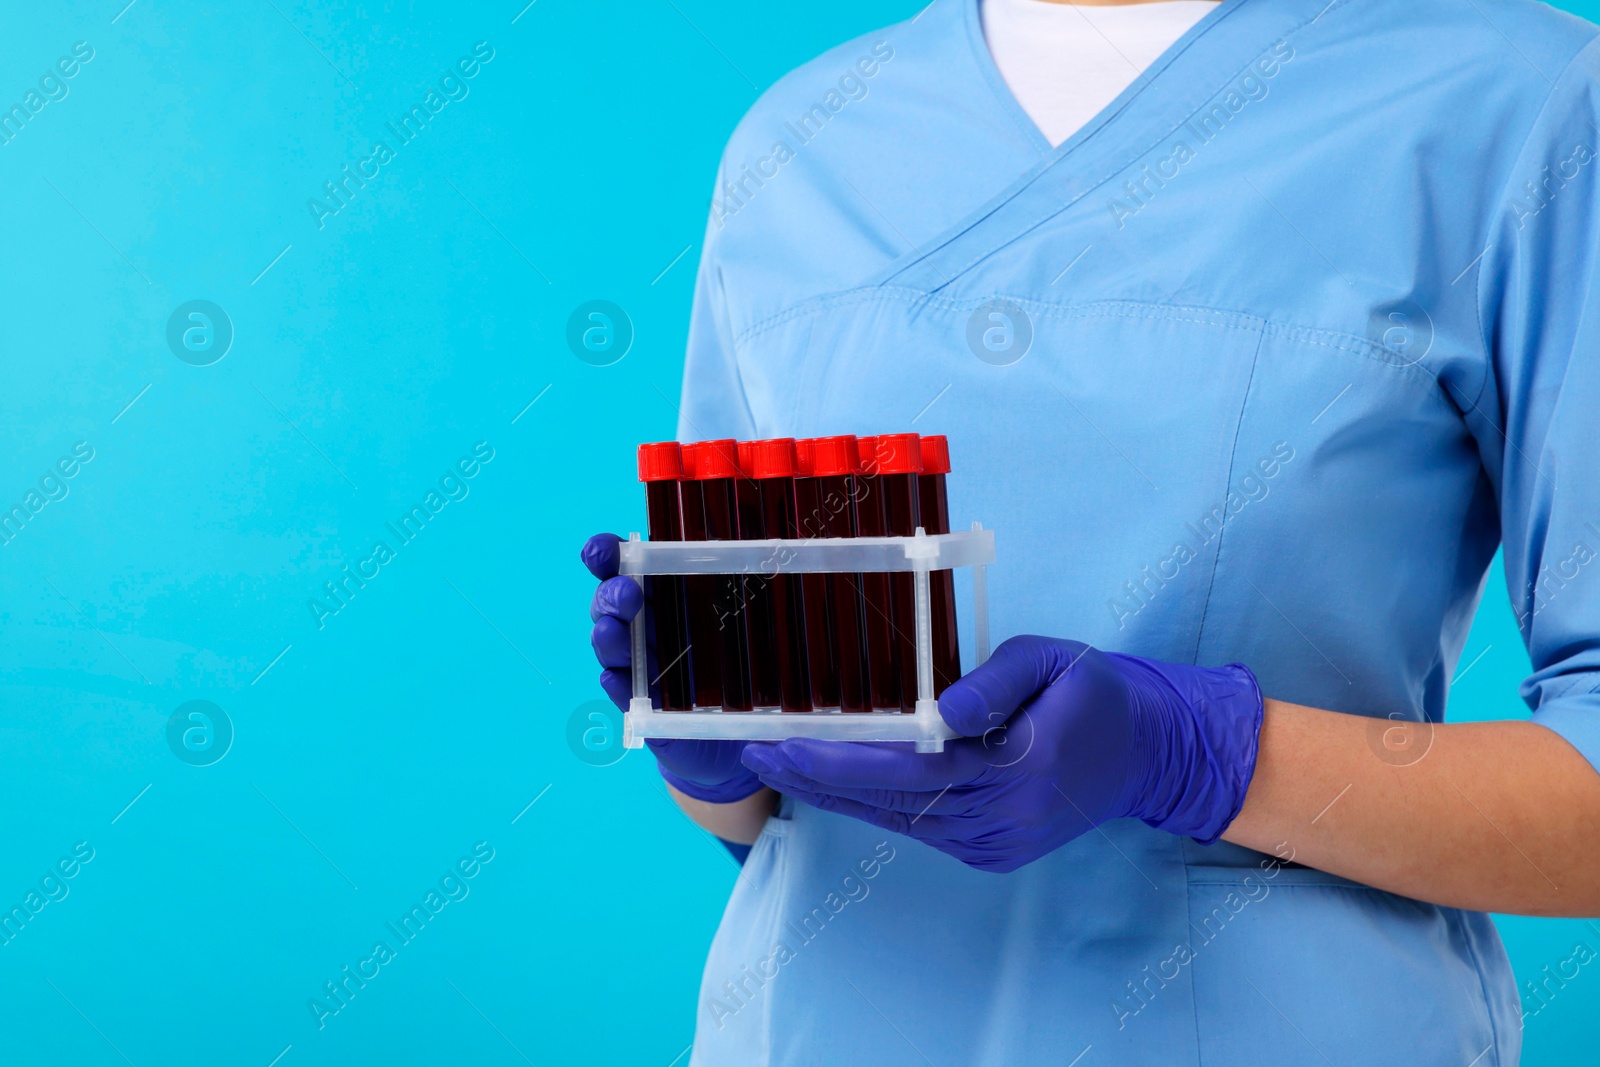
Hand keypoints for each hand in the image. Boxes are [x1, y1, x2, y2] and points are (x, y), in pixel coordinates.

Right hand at [582, 533, 762, 803]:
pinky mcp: (646, 708)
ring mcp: (642, 666)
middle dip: (611, 595)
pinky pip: (625, 695)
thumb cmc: (746, 656)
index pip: (625, 565)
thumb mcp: (754, 607)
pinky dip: (619, 686)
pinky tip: (617, 678)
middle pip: (611, 604)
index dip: (606, 554)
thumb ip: (744, 565)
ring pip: (611, 647)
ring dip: (608, 637)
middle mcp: (646, 625)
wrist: (745, 727)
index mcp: (664, 593)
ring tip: (611, 631)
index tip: (600, 550)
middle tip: (627, 593)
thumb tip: (754, 513)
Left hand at [740, 636, 1262, 871]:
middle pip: (887, 801)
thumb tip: (935, 710)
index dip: (836, 759)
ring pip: (895, 819)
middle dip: (815, 777)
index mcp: (1014, 771)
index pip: (905, 768)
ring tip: (778, 762)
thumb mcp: (1052, 662)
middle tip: (753, 750)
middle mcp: (998, 820)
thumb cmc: (1094, 693)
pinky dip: (871, 805)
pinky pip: (917, 827)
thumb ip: (992, 683)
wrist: (1148, 753)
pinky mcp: (990, 851)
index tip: (782, 741)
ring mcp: (993, 844)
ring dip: (834, 793)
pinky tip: (832, 781)